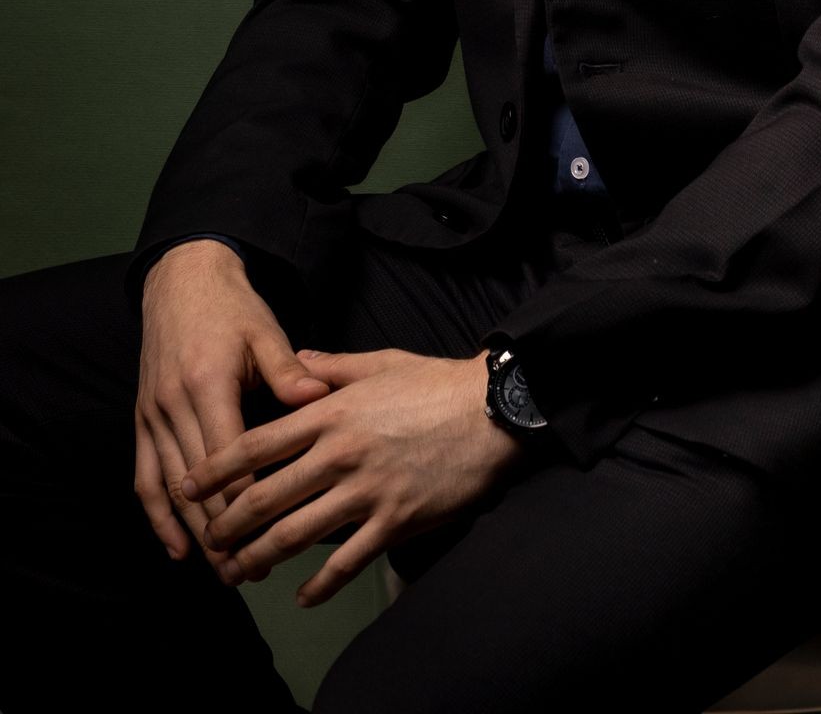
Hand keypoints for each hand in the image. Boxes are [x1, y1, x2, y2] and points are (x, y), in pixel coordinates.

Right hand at [134, 240, 331, 582]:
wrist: (183, 280)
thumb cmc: (232, 308)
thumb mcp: (265, 330)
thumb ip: (288, 369)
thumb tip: (318, 399)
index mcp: (208, 383)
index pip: (228, 454)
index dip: (247, 496)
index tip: (271, 529)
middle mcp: (174, 404)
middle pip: (197, 482)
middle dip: (222, 529)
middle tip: (249, 569)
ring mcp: (153, 414)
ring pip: (170, 486)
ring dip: (194, 531)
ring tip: (221, 568)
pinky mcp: (143, 419)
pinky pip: (145, 476)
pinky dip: (158, 515)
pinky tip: (177, 547)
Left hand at [180, 346, 527, 606]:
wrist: (492, 411)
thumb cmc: (435, 383)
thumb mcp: (379, 362)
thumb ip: (330, 367)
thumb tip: (294, 362)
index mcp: (332, 413)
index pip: (258, 444)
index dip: (216, 469)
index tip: (189, 485)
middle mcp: (341, 455)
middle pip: (267, 496)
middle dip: (228, 523)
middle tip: (208, 539)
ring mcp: (367, 492)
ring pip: (298, 535)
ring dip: (261, 557)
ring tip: (238, 571)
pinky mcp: (395, 521)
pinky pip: (348, 563)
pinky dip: (321, 585)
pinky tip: (303, 596)